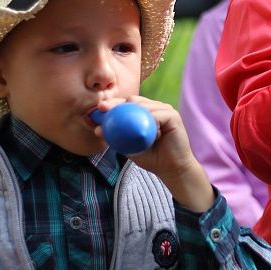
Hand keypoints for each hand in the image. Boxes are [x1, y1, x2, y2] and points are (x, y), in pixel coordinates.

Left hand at [100, 96, 214, 212]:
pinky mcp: (173, 116)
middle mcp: (155, 108)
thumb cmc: (152, 158)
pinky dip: (150, 121)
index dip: (113, 104)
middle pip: (134, 100)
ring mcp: (165, 110)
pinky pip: (158, 115)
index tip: (100, 108)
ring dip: (134, 114)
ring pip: (145, 106)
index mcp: (145, 113)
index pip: (127, 104)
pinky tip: (145, 130)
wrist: (171, 169)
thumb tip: (97, 129)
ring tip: (125, 124)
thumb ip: (116, 137)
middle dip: (118, 103)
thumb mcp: (129, 147)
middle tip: (105, 108)